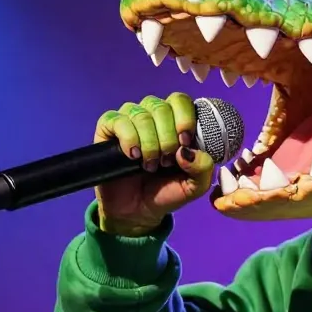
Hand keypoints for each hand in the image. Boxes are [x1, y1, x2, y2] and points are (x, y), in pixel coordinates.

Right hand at [93, 93, 214, 235]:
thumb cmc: (166, 191)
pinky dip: (129, 139)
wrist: (137, 210)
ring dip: (149, 144)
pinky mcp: (108, 127)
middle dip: (167, 139)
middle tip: (165, 162)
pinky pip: (118, 120)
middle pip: (162, 108)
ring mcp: (130, 118)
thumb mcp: (195, 186)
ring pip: (142, 115)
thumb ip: (203, 168)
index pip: (181, 101)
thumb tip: (187, 150)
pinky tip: (132, 156)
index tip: (184, 143)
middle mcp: (153, 114)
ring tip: (149, 165)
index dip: (184, 119)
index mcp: (176, 120)